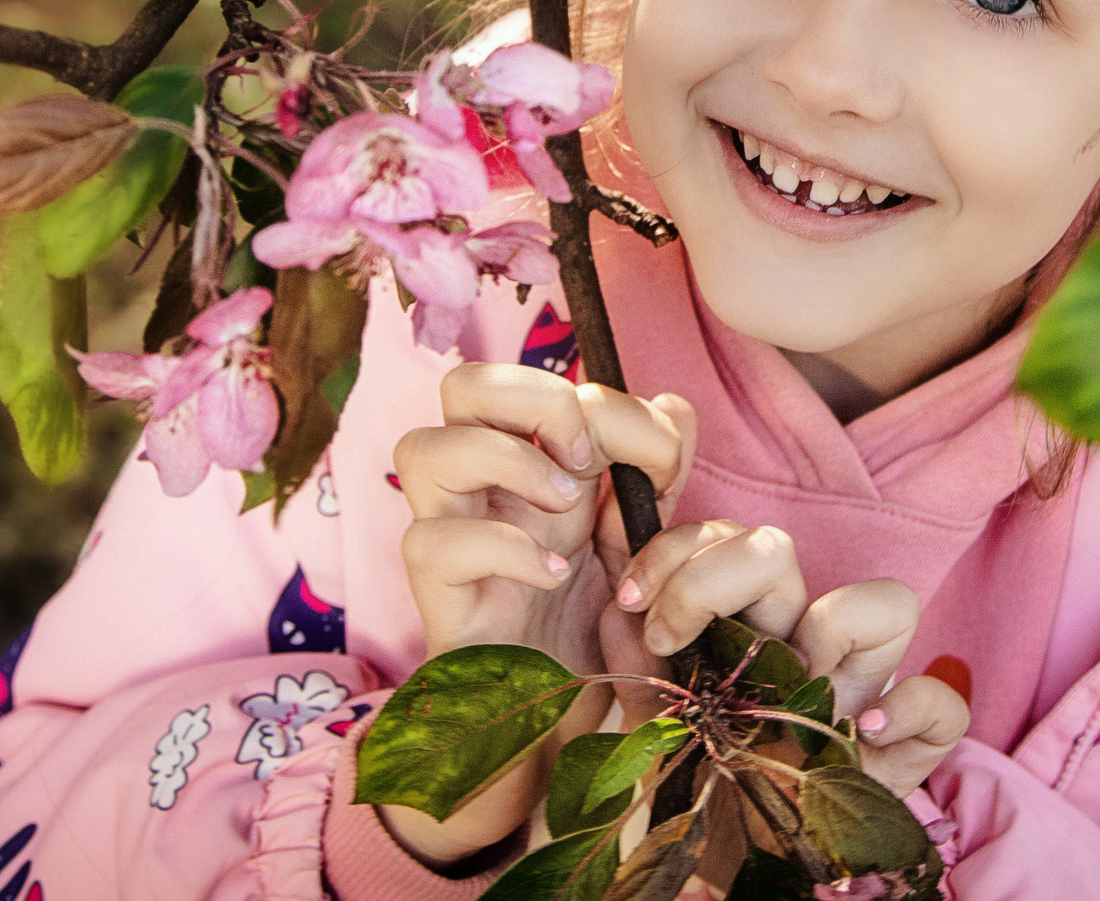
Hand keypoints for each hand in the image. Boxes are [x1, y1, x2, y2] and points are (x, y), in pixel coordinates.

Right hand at [380, 361, 693, 865]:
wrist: (553, 720)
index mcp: (528, 459)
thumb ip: (656, 473)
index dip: (613, 403)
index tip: (663, 464)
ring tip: (564, 507)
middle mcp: (480, 487)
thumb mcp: (636, 542)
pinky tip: (552, 575)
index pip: (542, 379)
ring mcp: (448, 533)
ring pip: (422, 447)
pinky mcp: (435, 594)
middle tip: (585, 459)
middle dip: (536, 398)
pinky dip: (503, 547)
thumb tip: (676, 404)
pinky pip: (433, 541)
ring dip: (508, 462)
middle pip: (462, 384)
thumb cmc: (588, 625)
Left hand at [606, 527, 970, 796]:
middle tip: (670, 636)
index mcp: (748, 632)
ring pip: (890, 603)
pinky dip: (912, 709)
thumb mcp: (657, 727)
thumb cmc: (702, 789)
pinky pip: (942, 706)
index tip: (632, 599)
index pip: (728, 541)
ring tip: (786, 685)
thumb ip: (637, 668)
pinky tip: (863, 734)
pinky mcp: (904, 750)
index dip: (679, 551)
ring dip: (833, 627)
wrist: (738, 867)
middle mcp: (804, 649)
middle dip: (711, 575)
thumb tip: (620, 613)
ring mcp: (861, 694)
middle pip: (780, 553)